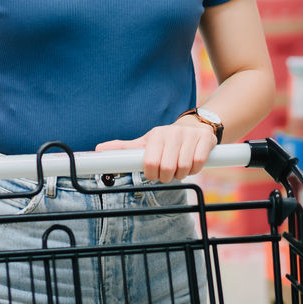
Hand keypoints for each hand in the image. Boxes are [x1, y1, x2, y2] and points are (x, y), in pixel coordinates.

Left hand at [94, 118, 216, 182]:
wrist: (195, 126)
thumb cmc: (165, 140)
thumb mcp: (145, 142)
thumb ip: (124, 148)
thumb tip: (97, 149)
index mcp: (155, 135)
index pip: (150, 163)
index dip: (151, 174)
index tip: (153, 173)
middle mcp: (172, 133)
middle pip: (167, 169)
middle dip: (167, 176)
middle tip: (168, 172)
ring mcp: (189, 136)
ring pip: (184, 168)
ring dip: (182, 174)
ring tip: (179, 167)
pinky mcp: (205, 139)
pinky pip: (198, 164)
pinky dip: (195, 170)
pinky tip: (192, 164)